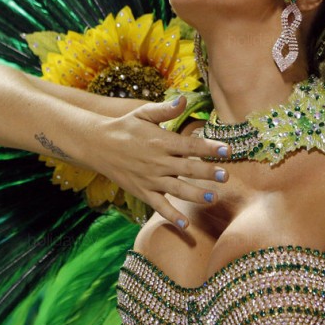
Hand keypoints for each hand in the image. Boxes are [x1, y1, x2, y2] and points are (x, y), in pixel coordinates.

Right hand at [94, 97, 229, 228]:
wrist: (98, 145)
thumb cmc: (125, 127)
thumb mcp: (143, 113)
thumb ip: (165, 108)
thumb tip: (184, 99)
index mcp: (161, 141)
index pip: (190, 145)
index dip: (209, 147)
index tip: (227, 150)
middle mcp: (158, 162)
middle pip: (188, 168)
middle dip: (208, 173)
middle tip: (226, 176)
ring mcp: (151, 179)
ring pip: (177, 189)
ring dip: (196, 195)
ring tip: (213, 198)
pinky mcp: (143, 192)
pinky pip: (159, 206)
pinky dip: (172, 216)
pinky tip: (186, 226)